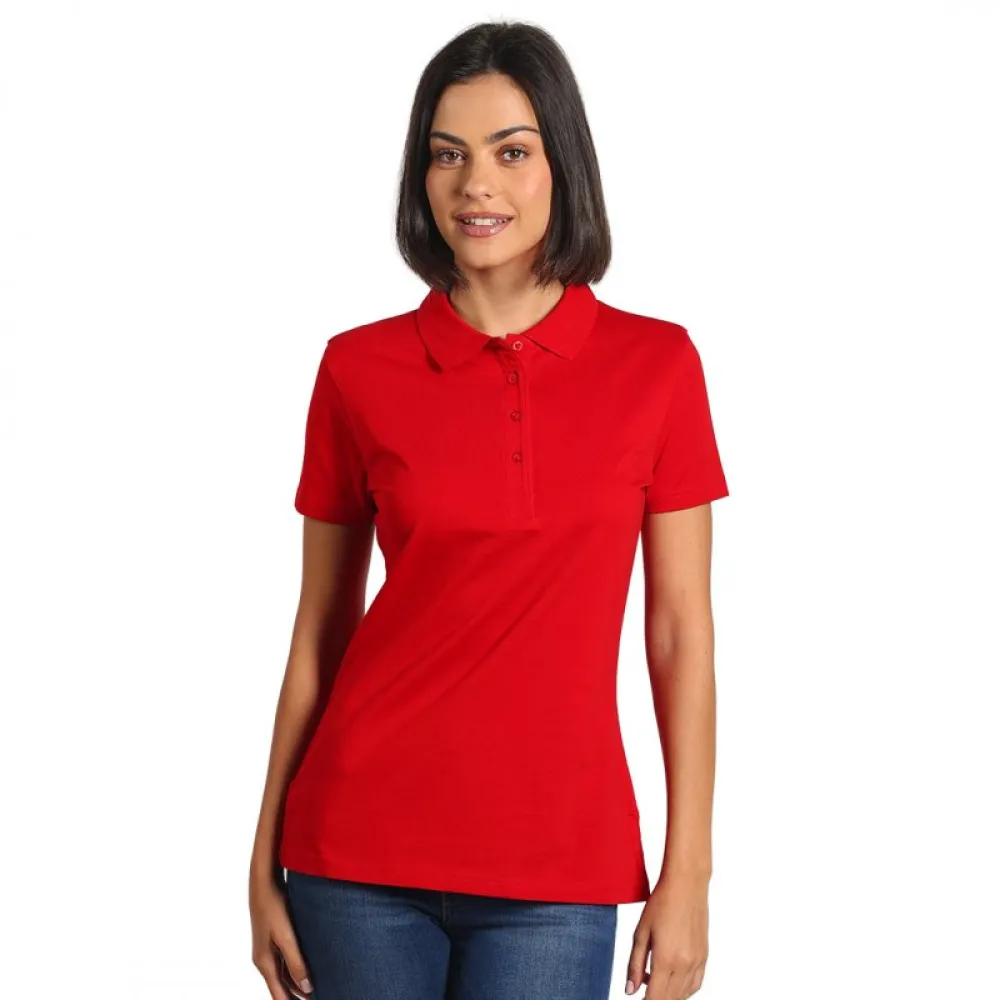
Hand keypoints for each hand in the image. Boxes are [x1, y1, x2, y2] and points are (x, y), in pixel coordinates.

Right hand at [249, 867, 313, 999]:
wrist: (264, 883)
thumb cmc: (273, 907)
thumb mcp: (286, 936)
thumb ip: (296, 962)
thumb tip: (306, 989)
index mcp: (265, 962)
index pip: (278, 994)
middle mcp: (265, 960)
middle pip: (281, 987)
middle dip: (297, 996)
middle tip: (319, 998)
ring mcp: (269, 949)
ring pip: (284, 975)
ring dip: (298, 984)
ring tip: (316, 991)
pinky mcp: (275, 939)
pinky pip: (286, 962)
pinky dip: (296, 970)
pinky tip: (309, 970)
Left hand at [624, 869, 709, 998]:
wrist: (686, 885)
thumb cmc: (661, 903)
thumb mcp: (640, 933)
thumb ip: (635, 965)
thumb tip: (630, 991)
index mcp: (665, 960)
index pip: (655, 998)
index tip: (637, 998)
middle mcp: (684, 965)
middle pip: (669, 999)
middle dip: (655, 998)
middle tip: (643, 986)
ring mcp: (697, 962)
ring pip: (683, 995)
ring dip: (668, 994)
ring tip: (652, 980)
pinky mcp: (704, 957)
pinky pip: (695, 984)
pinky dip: (683, 989)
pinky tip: (671, 980)